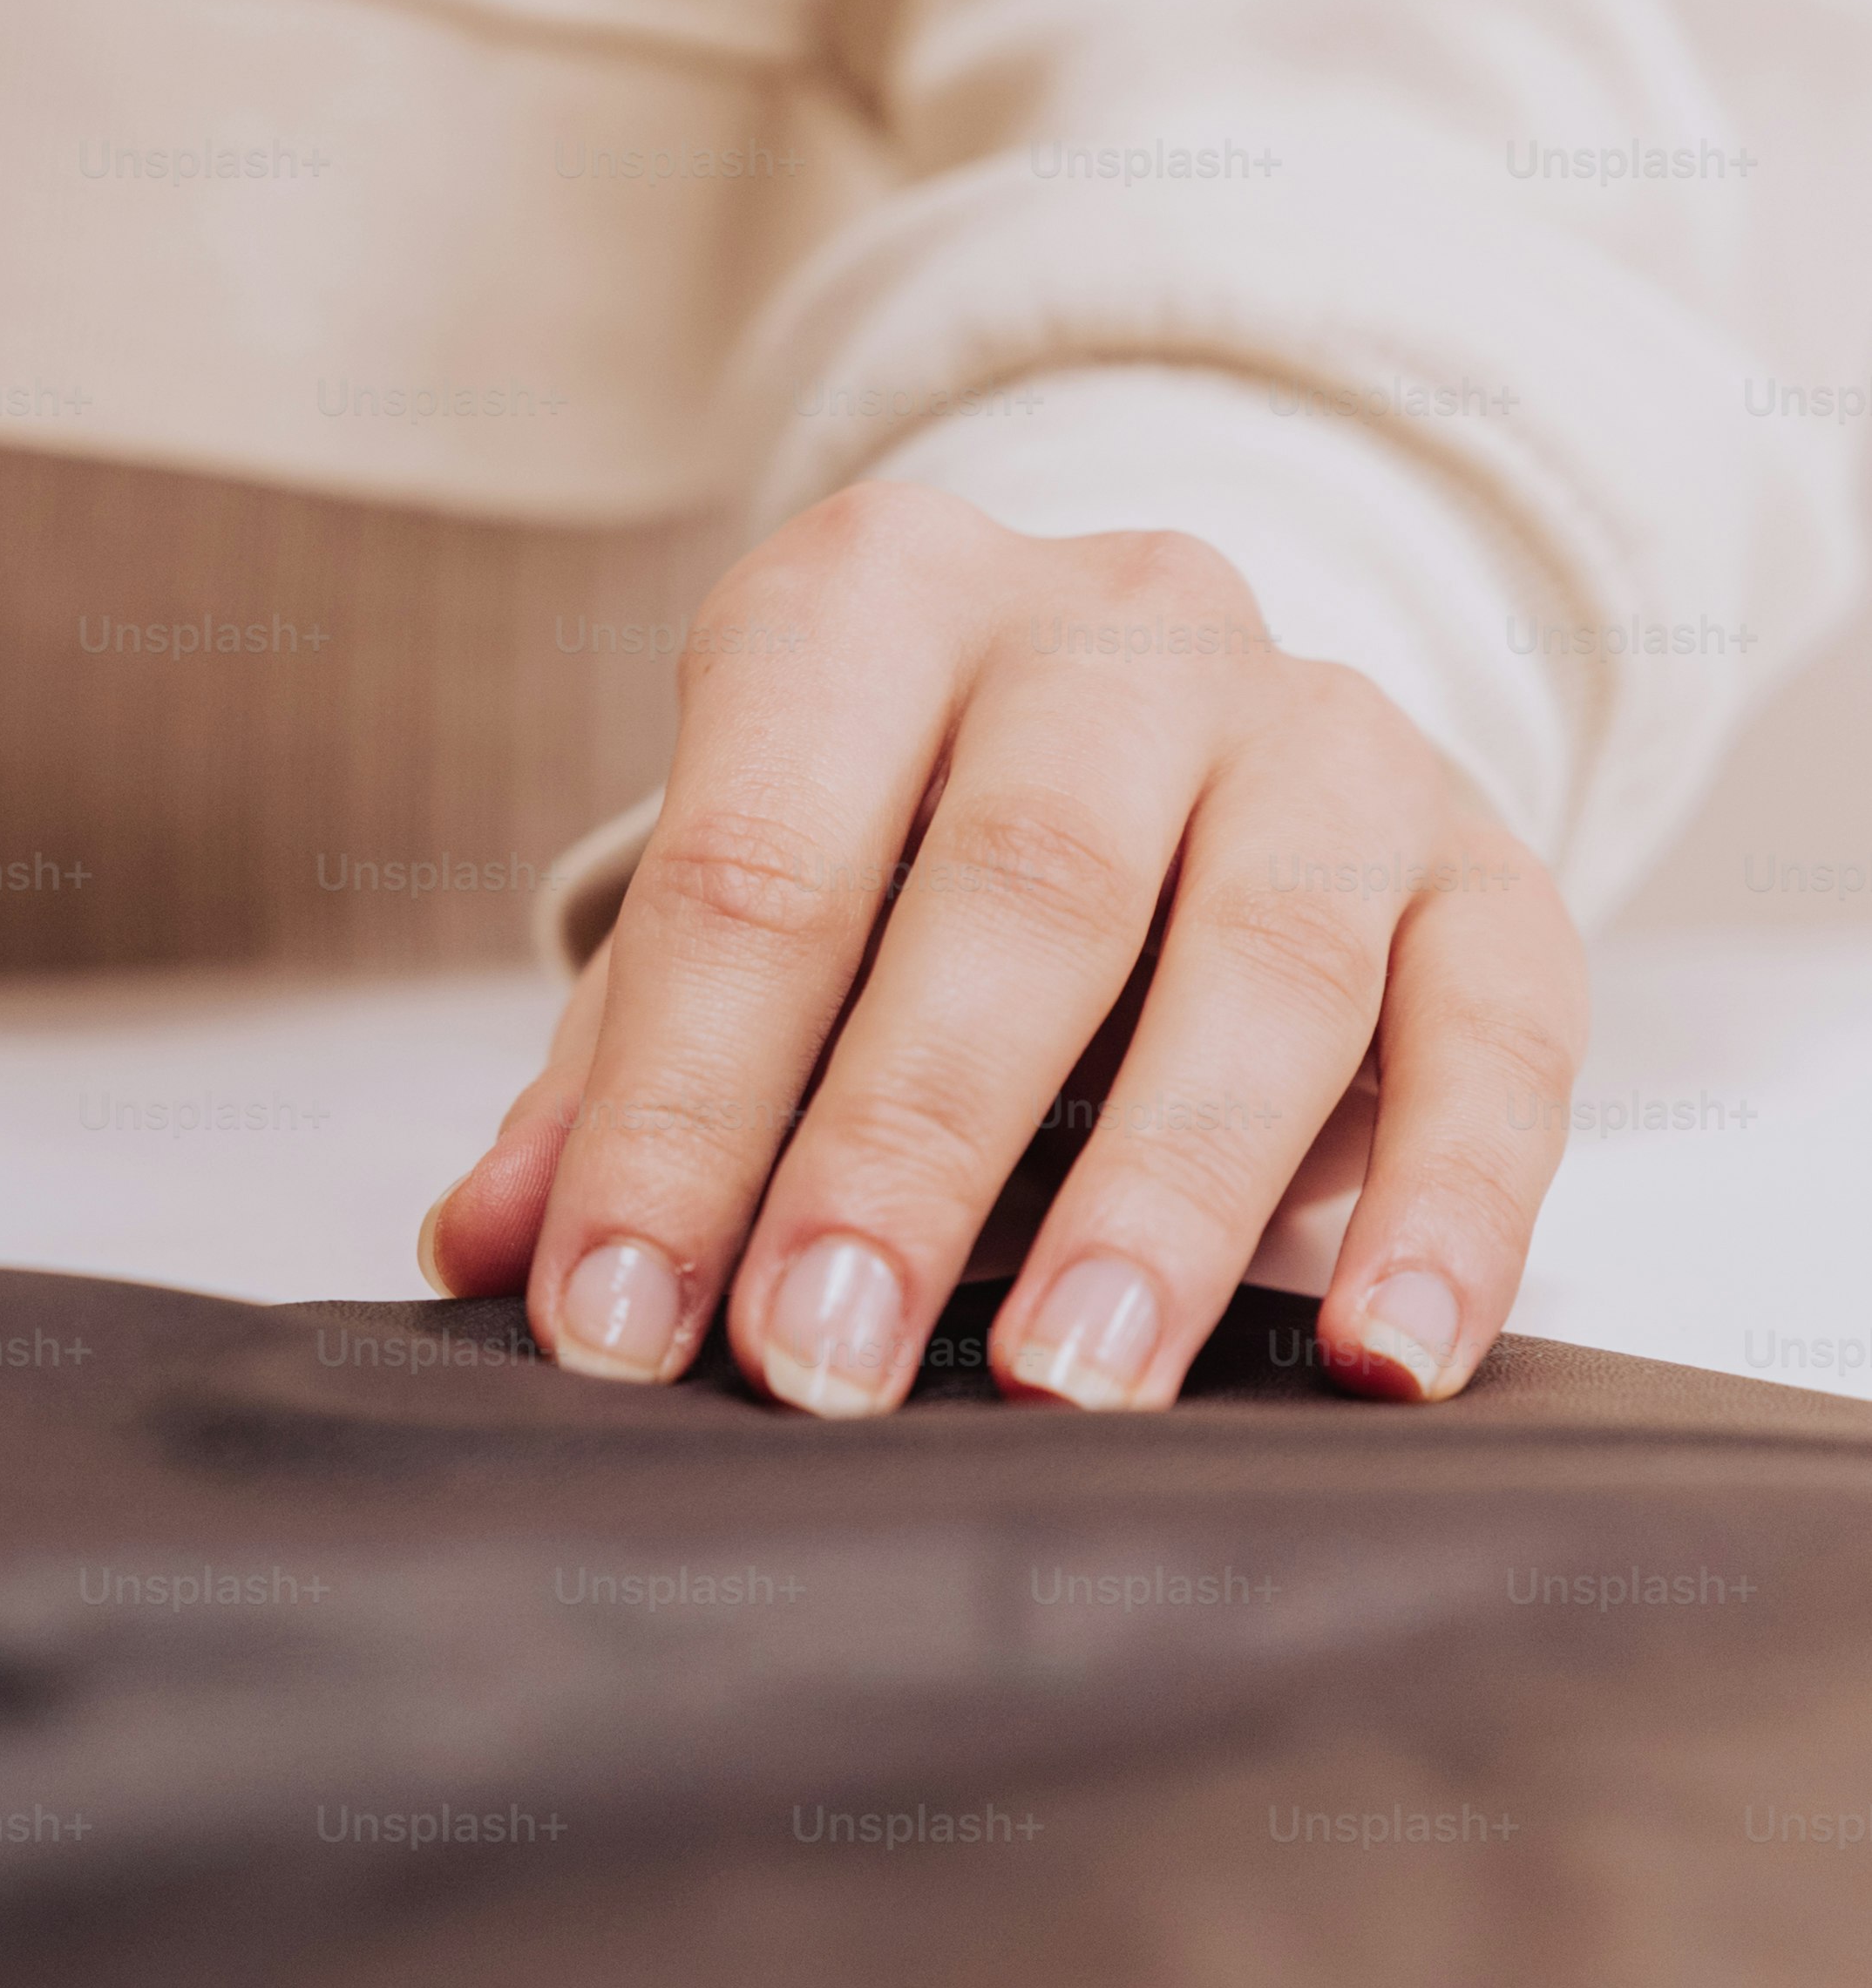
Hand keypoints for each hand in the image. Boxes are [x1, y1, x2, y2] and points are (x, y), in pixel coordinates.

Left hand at [417, 483, 1584, 1413]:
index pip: (752, 869)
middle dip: (901, 1153)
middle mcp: (1114, 629)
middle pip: (1011, 896)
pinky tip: (1377, 1361)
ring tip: (1067, 1385)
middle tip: (818, 1361)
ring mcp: (1323, 732)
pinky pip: (1500, 1032)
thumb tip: (488, 1247)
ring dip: (1160, 1198)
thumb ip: (614, 1072)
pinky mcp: (1491, 858)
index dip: (672, 1111)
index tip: (618, 1321)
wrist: (1156, 707)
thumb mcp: (742, 902)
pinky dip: (1447, 1207)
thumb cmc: (896, 837)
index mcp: (874, 602)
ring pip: (1261, 963)